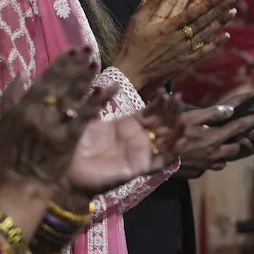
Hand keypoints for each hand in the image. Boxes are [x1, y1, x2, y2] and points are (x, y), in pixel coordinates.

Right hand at [0, 48, 114, 186]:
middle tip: (89, 49)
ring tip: (96, 63)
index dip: (61, 63)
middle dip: (76, 66)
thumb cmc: (13, 152)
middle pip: (61, 84)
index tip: (74, 50)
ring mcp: (54, 125)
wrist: (22, 183)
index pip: (45, 79)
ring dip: (86, 79)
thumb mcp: (4, 121)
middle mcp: (39, 112)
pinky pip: (84, 117)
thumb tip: (21, 73)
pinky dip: (95, 102)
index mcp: (24, 106)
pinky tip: (106, 90)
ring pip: (73, 97)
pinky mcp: (68, 139)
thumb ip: (10, 95)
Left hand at [66, 91, 184, 195]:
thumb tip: (115, 84)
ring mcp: (140, 153)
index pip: (151, 111)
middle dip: (173, 111)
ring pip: (167, 141)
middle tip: (180, 99)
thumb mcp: (89, 116)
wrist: (69, 169)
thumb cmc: (77, 143)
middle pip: (163, 124)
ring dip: (178, 130)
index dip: (160, 102)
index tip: (165, 92)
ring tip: (184, 119)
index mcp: (127, 124)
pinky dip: (173, 152)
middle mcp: (137, 138)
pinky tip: (182, 141)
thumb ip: (101, 101)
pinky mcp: (140, 167)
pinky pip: (161, 161)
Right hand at [114, 0, 236, 92]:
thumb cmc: (132, 45)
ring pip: (206, 32)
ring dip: (220, 21)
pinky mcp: (186, 61)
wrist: (131, 72)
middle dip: (216, 5)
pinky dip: (215, 43)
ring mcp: (183, 49)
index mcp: (166, 25)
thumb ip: (150, 2)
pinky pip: (204, 51)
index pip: (184, 4)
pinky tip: (226, 35)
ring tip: (232, 10)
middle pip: (201, 17)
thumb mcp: (137, 20)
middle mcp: (178, 36)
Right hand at [175, 105, 253, 177]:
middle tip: (246, 132)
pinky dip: (216, 159)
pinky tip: (210, 155)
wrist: (155, 158)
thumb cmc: (171, 134)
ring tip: (226, 143)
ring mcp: (207, 163)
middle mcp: (215, 152)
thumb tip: (229, 110)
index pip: (240, 127)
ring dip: (229, 150)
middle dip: (244, 139)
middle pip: (237, 146)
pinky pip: (213, 165)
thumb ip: (211, 113)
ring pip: (226, 158)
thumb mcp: (189, 117)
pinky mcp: (198, 170)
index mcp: (215, 137)